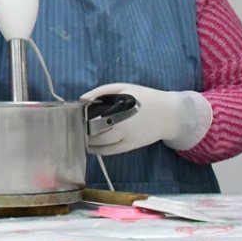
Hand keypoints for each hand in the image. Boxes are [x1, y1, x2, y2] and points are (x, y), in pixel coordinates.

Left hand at [82, 83, 211, 154]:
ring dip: (88, 143)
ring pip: (102, 146)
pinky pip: (111, 152)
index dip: (80, 120)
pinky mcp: (131, 146)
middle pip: (96, 134)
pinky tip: (91, 146)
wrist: (170, 114)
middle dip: (83, 133)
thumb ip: (101, 91)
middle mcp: (123, 126)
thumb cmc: (145, 98)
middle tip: (72, 129)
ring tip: (79, 137)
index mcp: (119, 109)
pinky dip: (98, 150)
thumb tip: (82, 99)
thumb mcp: (123, 88)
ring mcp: (128, 139)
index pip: (93, 118)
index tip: (71, 118)